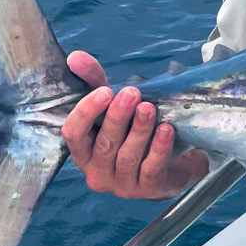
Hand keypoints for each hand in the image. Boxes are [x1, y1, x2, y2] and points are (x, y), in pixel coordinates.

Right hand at [62, 51, 211, 199]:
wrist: (171, 164)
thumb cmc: (133, 133)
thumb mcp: (113, 106)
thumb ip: (95, 82)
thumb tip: (75, 57)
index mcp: (83, 152)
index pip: (73, 134)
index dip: (86, 113)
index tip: (104, 91)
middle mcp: (97, 172)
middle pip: (104, 144)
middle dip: (117, 117)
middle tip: (131, 93)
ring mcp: (123, 184)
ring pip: (127, 156)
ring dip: (139, 130)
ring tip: (149, 108)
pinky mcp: (149, 189)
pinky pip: (151, 168)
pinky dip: (159, 148)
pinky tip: (166, 129)